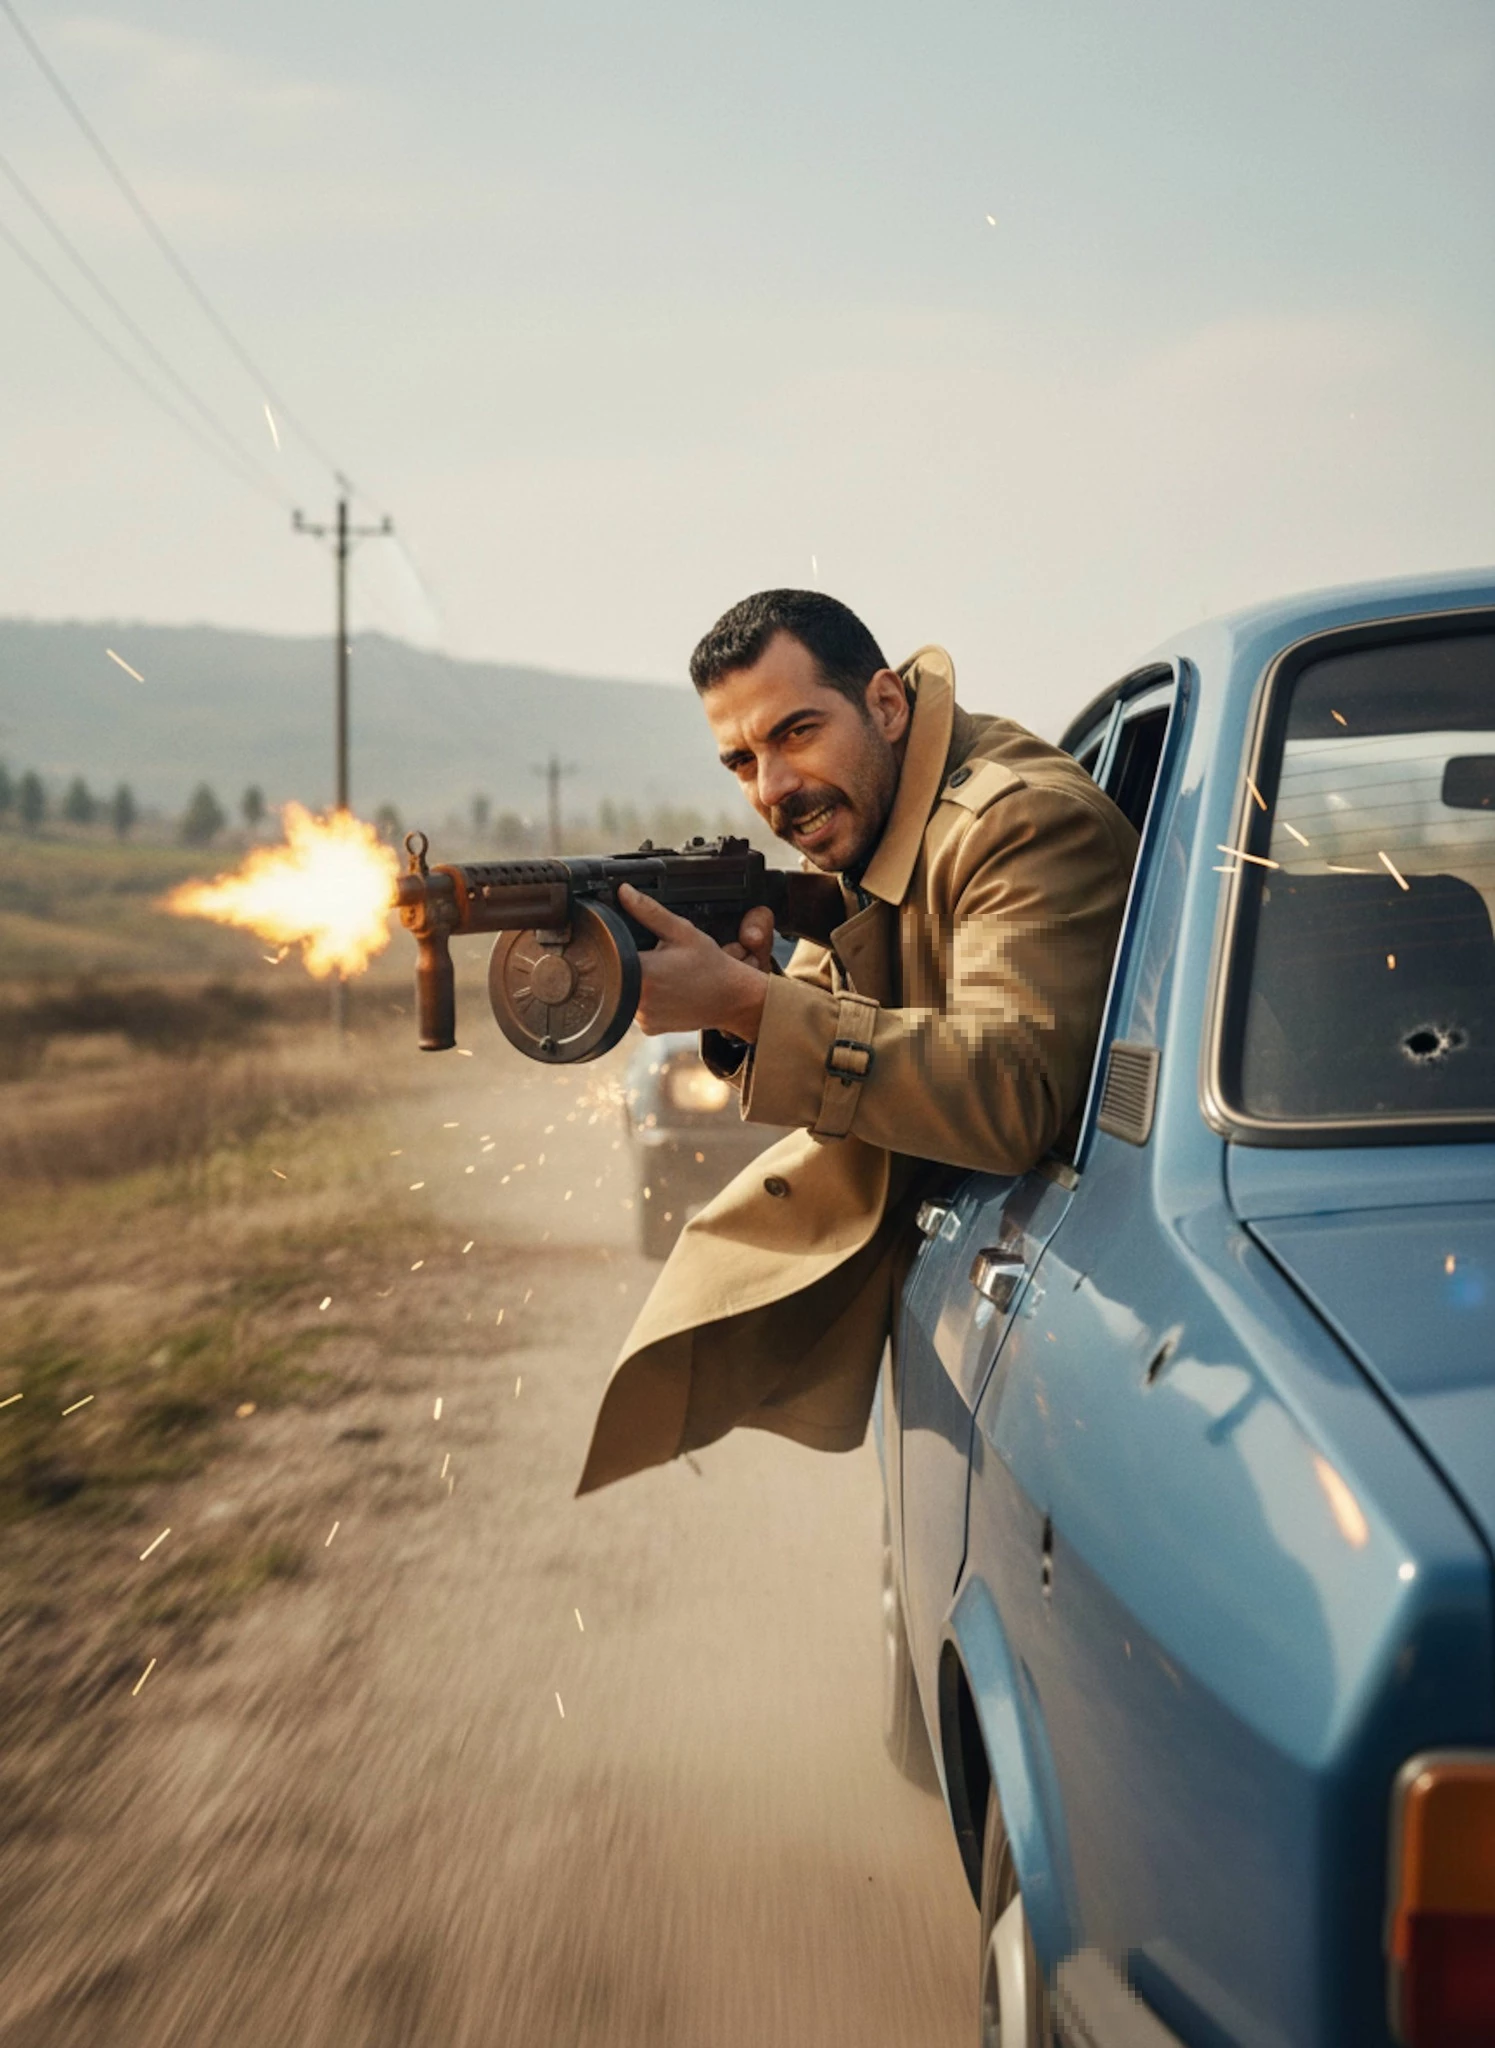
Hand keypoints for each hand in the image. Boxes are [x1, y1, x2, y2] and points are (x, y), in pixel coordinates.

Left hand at [618, 885, 770, 1041]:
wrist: (732, 999)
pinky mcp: (649, 1028)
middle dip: (634, 963)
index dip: (619, 945)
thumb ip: (649, 911)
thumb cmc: (711, 966)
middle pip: (618, 974)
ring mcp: (643, 1017)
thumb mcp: (682, 931)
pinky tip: (667, 991)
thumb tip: (624, 893)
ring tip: (666, 976)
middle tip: (659, 960)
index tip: (638, 945)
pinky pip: (636, 1009)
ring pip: (626, 992)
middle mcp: (639, 1000)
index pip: (613, 954)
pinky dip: (647, 999)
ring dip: (638, 982)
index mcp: (643, 973)